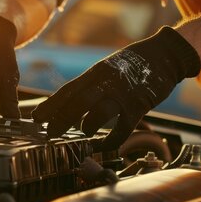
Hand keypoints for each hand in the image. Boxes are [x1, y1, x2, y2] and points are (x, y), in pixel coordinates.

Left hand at [32, 27, 199, 149]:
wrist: (164, 54)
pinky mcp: (139, 105)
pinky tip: (103, 147)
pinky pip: (122, 128)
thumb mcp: (108, 68)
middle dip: (60, 119)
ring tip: (82, 133)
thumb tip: (70, 103)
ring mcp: (122, 94)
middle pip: (77, 102)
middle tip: (49, 134)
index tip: (36, 118)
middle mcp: (106, 82)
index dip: (50, 105)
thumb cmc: (132, 64)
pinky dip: (111, 141)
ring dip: (87, 126)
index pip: (68, 90)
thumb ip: (92, 84)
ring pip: (98, 113)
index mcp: (95, 73)